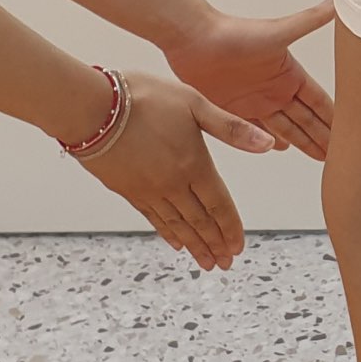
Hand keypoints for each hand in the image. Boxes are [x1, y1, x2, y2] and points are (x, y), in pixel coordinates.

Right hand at [73, 68, 274, 268]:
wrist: (92, 107)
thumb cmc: (144, 97)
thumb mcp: (194, 103)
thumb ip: (231, 128)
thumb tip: (268, 143)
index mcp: (194, 164)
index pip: (218, 205)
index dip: (230, 228)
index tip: (238, 247)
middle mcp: (173, 184)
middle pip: (200, 222)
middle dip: (215, 244)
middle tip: (225, 263)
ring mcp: (149, 190)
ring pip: (178, 225)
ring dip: (195, 246)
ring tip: (206, 263)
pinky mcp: (128, 190)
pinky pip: (153, 218)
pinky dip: (168, 233)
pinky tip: (176, 243)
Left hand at [167, 1, 334, 157]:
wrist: (191, 38)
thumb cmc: (233, 33)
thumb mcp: (279, 32)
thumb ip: (311, 20)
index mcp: (290, 75)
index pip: (320, 102)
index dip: (335, 119)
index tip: (354, 132)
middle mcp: (275, 90)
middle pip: (306, 120)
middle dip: (323, 136)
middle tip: (341, 155)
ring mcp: (254, 101)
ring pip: (284, 128)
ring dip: (301, 141)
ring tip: (319, 156)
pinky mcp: (231, 109)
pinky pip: (254, 130)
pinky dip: (266, 140)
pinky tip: (276, 148)